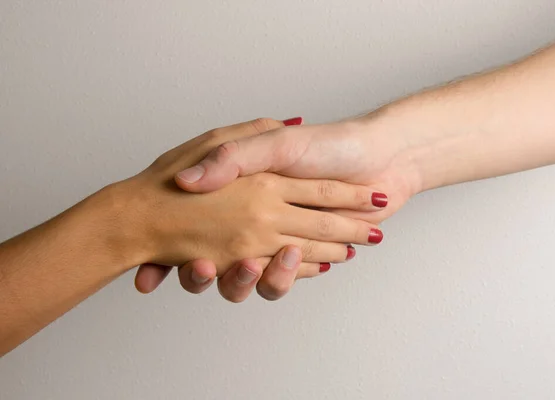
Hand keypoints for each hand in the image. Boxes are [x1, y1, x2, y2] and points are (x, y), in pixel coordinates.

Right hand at [128, 118, 384, 297]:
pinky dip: (287, 277)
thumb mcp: (274, 142)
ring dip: (250, 275)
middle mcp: (254, 219)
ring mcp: (278, 239)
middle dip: (198, 276)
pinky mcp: (304, 255)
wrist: (381, 157)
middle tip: (200, 269)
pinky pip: (285, 278)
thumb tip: (189, 181)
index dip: (163, 255)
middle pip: (214, 260)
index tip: (145, 276)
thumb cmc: (329, 144)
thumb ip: (234, 157)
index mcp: (241, 192)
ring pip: (251, 276)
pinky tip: (294, 265)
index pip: (191, 224)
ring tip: (267, 261)